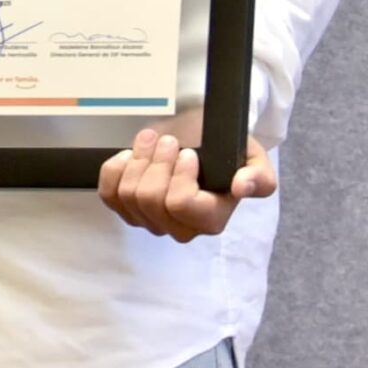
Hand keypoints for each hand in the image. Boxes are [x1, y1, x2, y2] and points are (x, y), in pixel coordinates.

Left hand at [98, 130, 276, 241]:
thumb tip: (241, 186)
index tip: (188, 153)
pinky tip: (130, 156)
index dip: (179, 175)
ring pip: (128, 195)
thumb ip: (258, 177)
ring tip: (152, 141)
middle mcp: (181, 228)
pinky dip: (115, 170)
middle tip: (167, 141)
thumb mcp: (252, 159)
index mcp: (212, 220)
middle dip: (156, 161)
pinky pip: (109, 195)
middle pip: (150, 199)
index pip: (181, 205)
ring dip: (138, 160)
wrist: (198, 139)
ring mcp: (151, 222)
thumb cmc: (224, 150)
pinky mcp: (127, 210)